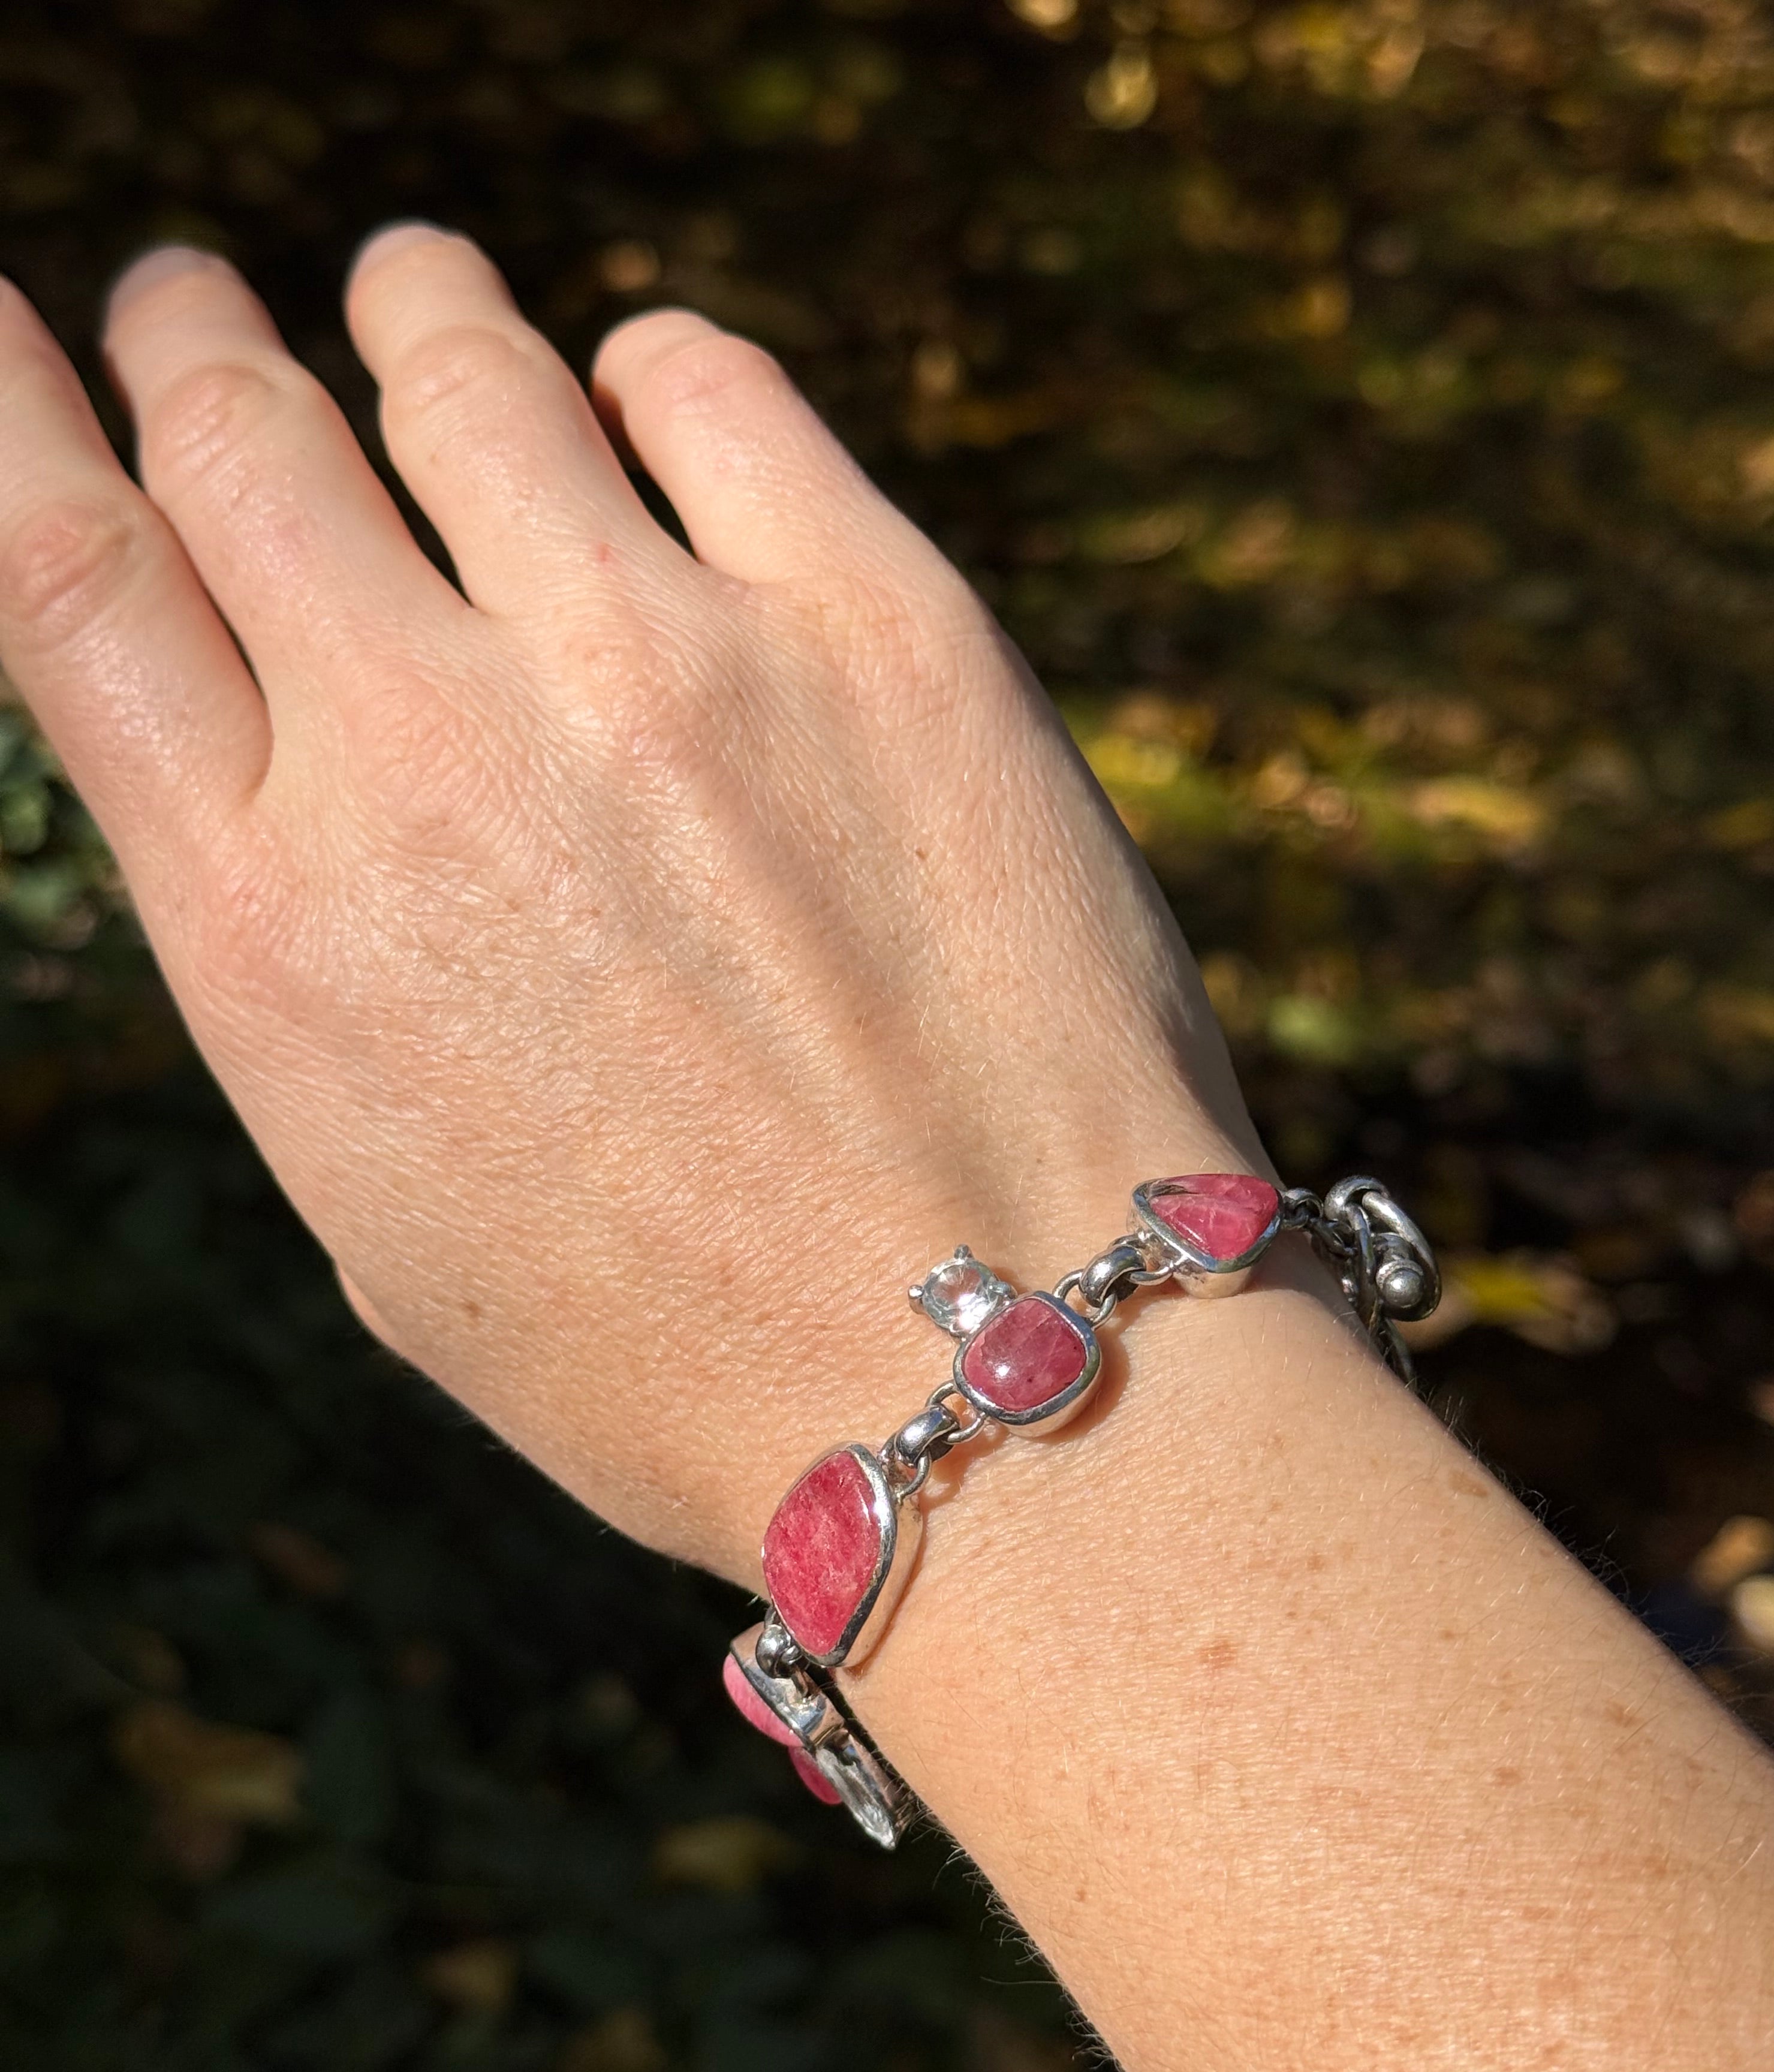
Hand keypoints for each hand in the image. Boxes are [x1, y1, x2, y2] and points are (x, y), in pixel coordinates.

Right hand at [0, 227, 1252, 1575]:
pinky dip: (645, 368)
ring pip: (462, 366)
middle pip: (242, 435)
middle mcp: (435, 763)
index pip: (66, 577)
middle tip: (201, 312)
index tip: (16, 326)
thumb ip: (309, 958)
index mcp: (278, 935)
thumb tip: (303, 746)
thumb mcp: (394, 1201)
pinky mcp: (881, 627)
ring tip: (411, 300)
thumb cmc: (682, 1347)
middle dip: (197, 341)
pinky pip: (705, 383)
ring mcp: (661, 670)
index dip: (15, 412)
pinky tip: (644, 402)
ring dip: (411, 312)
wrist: (998, 1390)